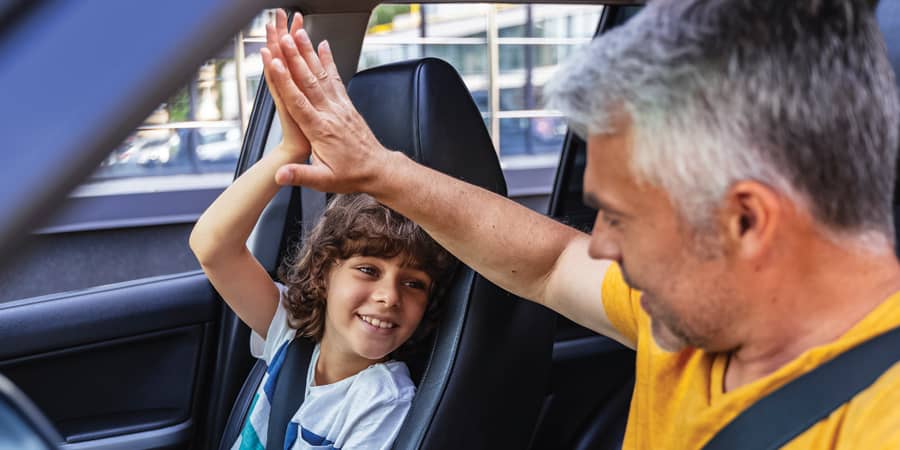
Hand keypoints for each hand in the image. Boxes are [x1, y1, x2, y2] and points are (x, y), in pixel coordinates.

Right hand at [261, 12, 389, 192]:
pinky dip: (328, 60)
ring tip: (299, 33)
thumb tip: (280, 175)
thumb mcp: (323, 181)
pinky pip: (335, 78)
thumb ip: (300, 175)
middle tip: (283, 38)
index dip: (284, 81)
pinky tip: (323, 46)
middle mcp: (330, 114)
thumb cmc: (350, 175)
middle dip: (295, 58)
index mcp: (320, 131)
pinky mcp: (346, 104)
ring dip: (309, 53)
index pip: (298, 102)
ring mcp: (340, 107)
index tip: (273, 63)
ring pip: (321, 75)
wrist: (377, 170)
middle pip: (309, 81)